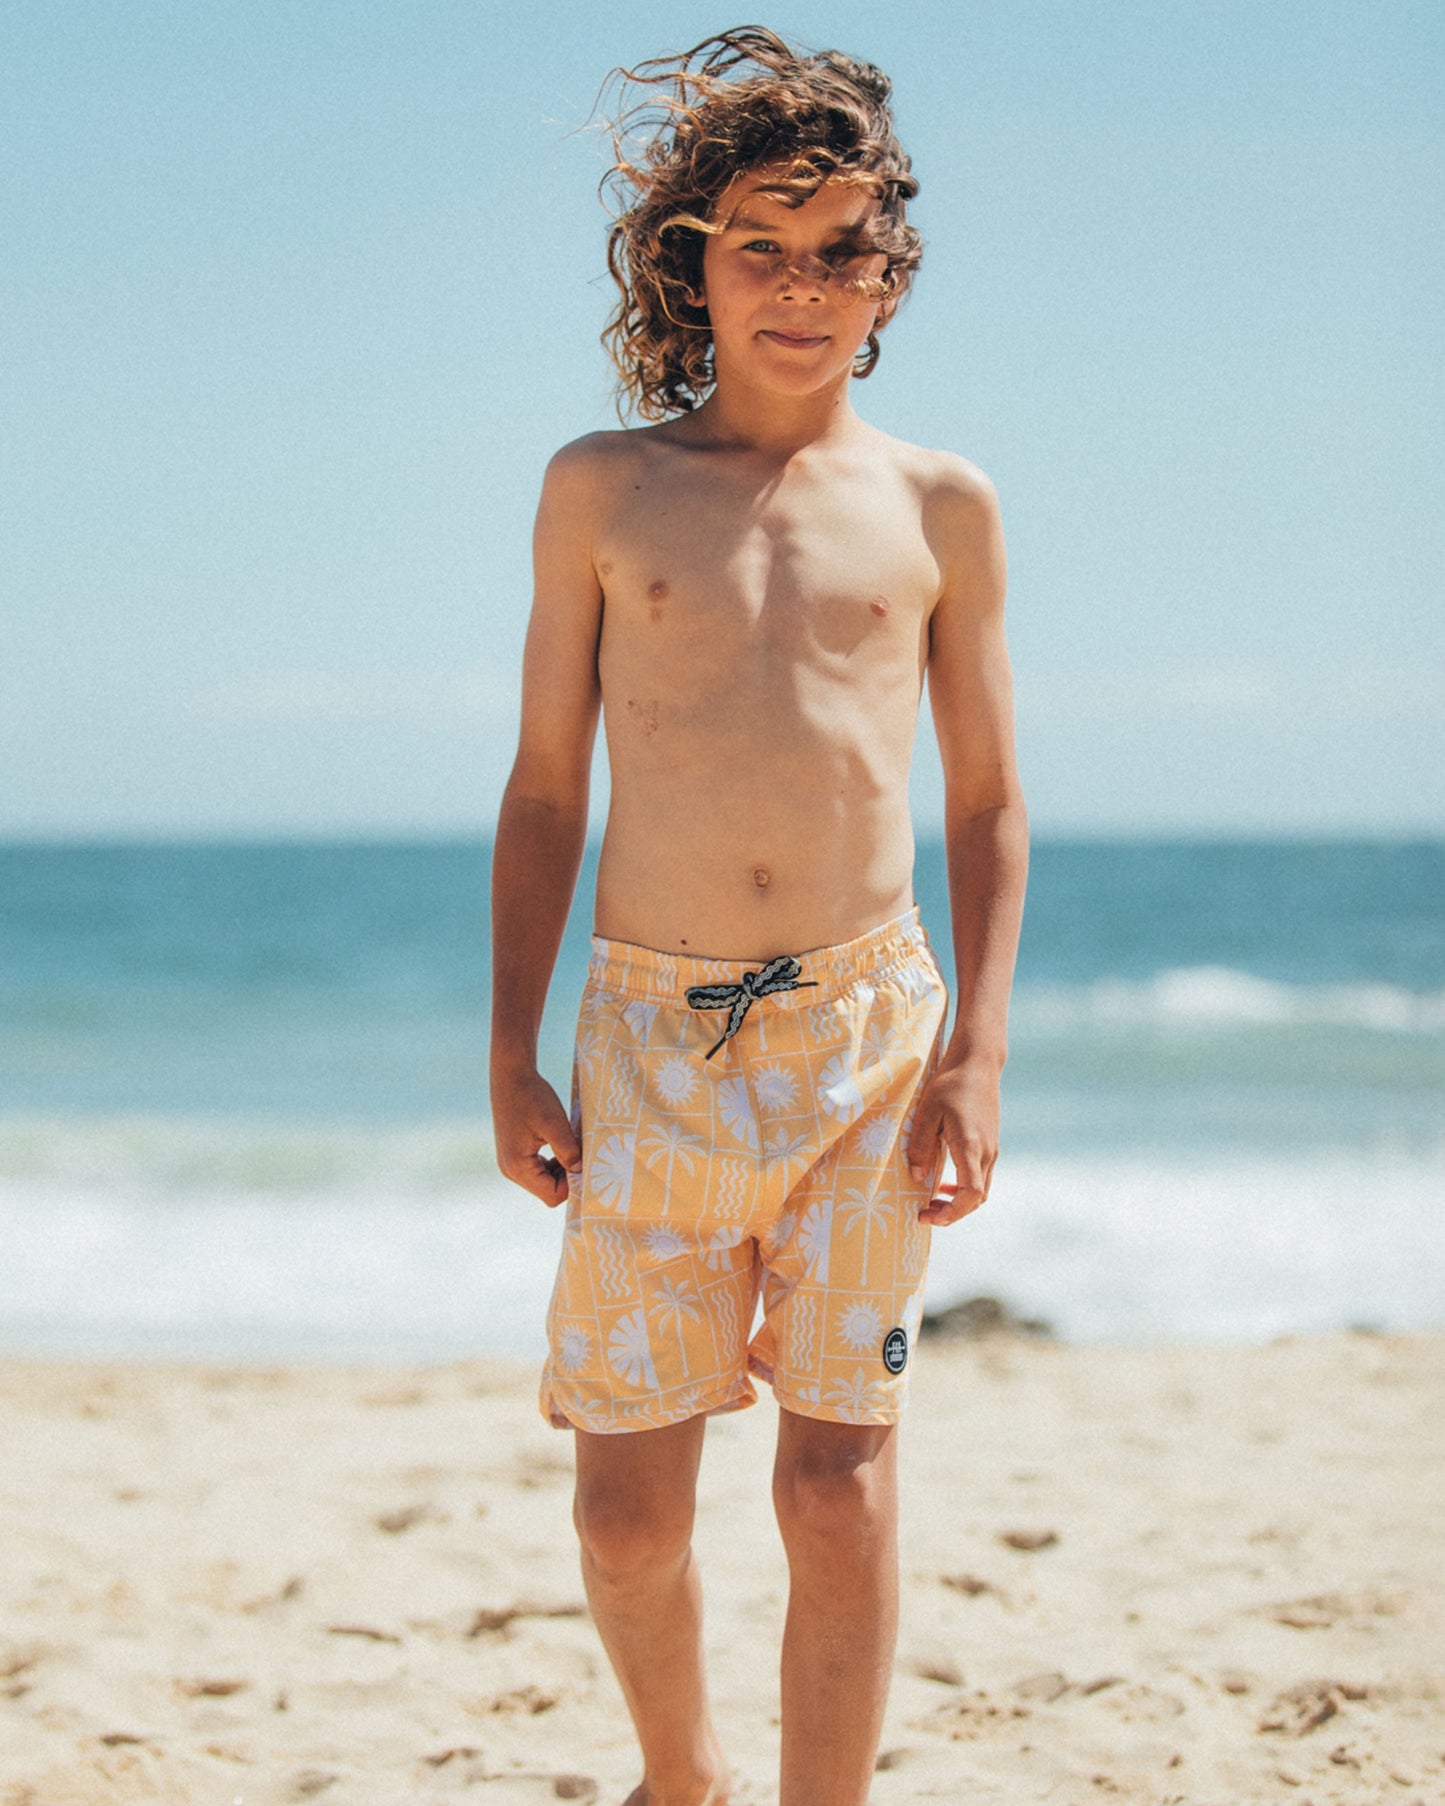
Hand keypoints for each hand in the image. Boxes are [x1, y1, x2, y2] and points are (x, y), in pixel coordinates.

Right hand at [491, 1065, 581, 1207]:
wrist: (510, 1074)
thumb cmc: (532, 1097)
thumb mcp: (556, 1125)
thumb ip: (569, 1152)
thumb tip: (581, 1172)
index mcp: (518, 1167)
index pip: (552, 1196)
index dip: (572, 1186)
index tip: (588, 1167)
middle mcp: (510, 1170)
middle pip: (547, 1191)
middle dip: (568, 1178)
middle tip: (585, 1157)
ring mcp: (510, 1163)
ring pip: (543, 1180)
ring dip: (562, 1169)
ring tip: (575, 1148)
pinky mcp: (514, 1153)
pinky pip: (538, 1168)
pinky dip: (553, 1162)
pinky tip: (563, 1144)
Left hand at [905, 1058, 999, 1224]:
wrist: (978, 1063)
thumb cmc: (950, 1083)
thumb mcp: (927, 1111)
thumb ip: (920, 1145)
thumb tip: (916, 1177)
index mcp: (971, 1146)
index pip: (970, 1195)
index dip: (951, 1213)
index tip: (927, 1215)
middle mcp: (986, 1152)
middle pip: (976, 1199)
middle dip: (952, 1213)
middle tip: (924, 1214)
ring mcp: (992, 1149)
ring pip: (980, 1190)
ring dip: (959, 1202)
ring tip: (932, 1203)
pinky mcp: (991, 1143)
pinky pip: (980, 1176)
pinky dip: (964, 1188)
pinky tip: (944, 1183)